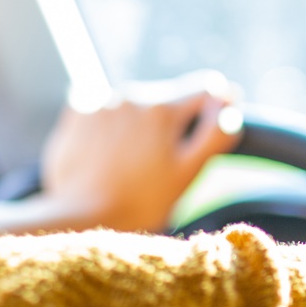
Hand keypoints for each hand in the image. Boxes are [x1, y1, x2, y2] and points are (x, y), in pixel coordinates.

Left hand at [0, 73, 242, 233]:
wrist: (79, 217)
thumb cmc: (140, 203)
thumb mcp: (187, 174)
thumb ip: (213, 134)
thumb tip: (228, 101)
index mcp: (164, 109)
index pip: (206, 89)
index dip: (216, 107)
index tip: (212, 125)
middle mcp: (132, 95)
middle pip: (167, 99)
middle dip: (170, 124)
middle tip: (158, 165)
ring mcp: (102, 100)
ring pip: (135, 104)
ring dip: (138, 125)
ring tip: (129, 165)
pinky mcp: (77, 109)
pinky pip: (105, 107)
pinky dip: (110, 124)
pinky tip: (106, 154)